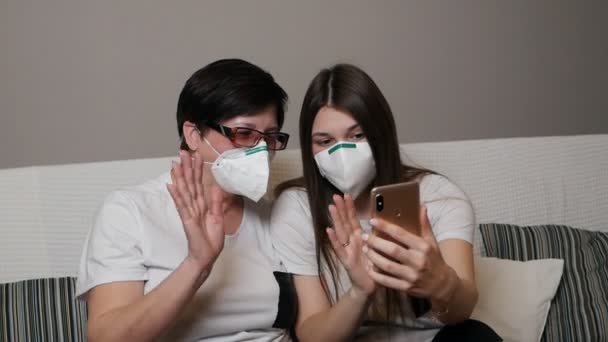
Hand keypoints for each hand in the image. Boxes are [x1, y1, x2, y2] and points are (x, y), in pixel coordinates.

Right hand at [167, 150, 224, 273]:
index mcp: (202, 205)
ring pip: (184, 191)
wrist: (206, 256)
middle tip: (182, 152)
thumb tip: (217, 187)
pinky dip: (176, 195)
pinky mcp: (187, 220)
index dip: (197, 169)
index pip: (199, 183)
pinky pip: (182, 205)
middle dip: (187, 167)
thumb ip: (216, 202)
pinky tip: (171, 185)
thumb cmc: (210, 239)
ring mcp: (189, 212)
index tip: (195, 155)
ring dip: (180, 177)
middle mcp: (194, 206)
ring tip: (175, 163)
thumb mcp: (218, 218)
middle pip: (190, 183)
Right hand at [326, 194, 375, 296]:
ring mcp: (348, 250)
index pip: (353, 219)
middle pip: (345, 222)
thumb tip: (391, 219)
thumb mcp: (382, 247)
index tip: (346, 195)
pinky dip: (334, 240)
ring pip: (341, 232)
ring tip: (331, 207)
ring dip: (336, 219)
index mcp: (360, 237)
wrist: (371, 286)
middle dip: (340, 209)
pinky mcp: (347, 261)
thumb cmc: (377, 265)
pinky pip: (339, 249)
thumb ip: (383, 234)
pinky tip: (329, 230)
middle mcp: (352, 242)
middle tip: (336, 195)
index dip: (350, 207)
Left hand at [363, 206, 457, 300]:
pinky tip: (369, 267)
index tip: (373, 221)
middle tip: (364, 236)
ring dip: (373, 257)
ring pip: (387, 266)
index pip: (401, 234)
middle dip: (375, 242)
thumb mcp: (432, 242)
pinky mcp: (406, 287)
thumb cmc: (434, 259)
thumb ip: (424, 224)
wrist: (442, 285)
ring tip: (365, 249)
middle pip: (392, 250)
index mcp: (423, 247)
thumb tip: (421, 206)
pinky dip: (376, 274)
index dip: (385, 227)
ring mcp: (412, 276)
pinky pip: (387, 281)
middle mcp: (418, 261)